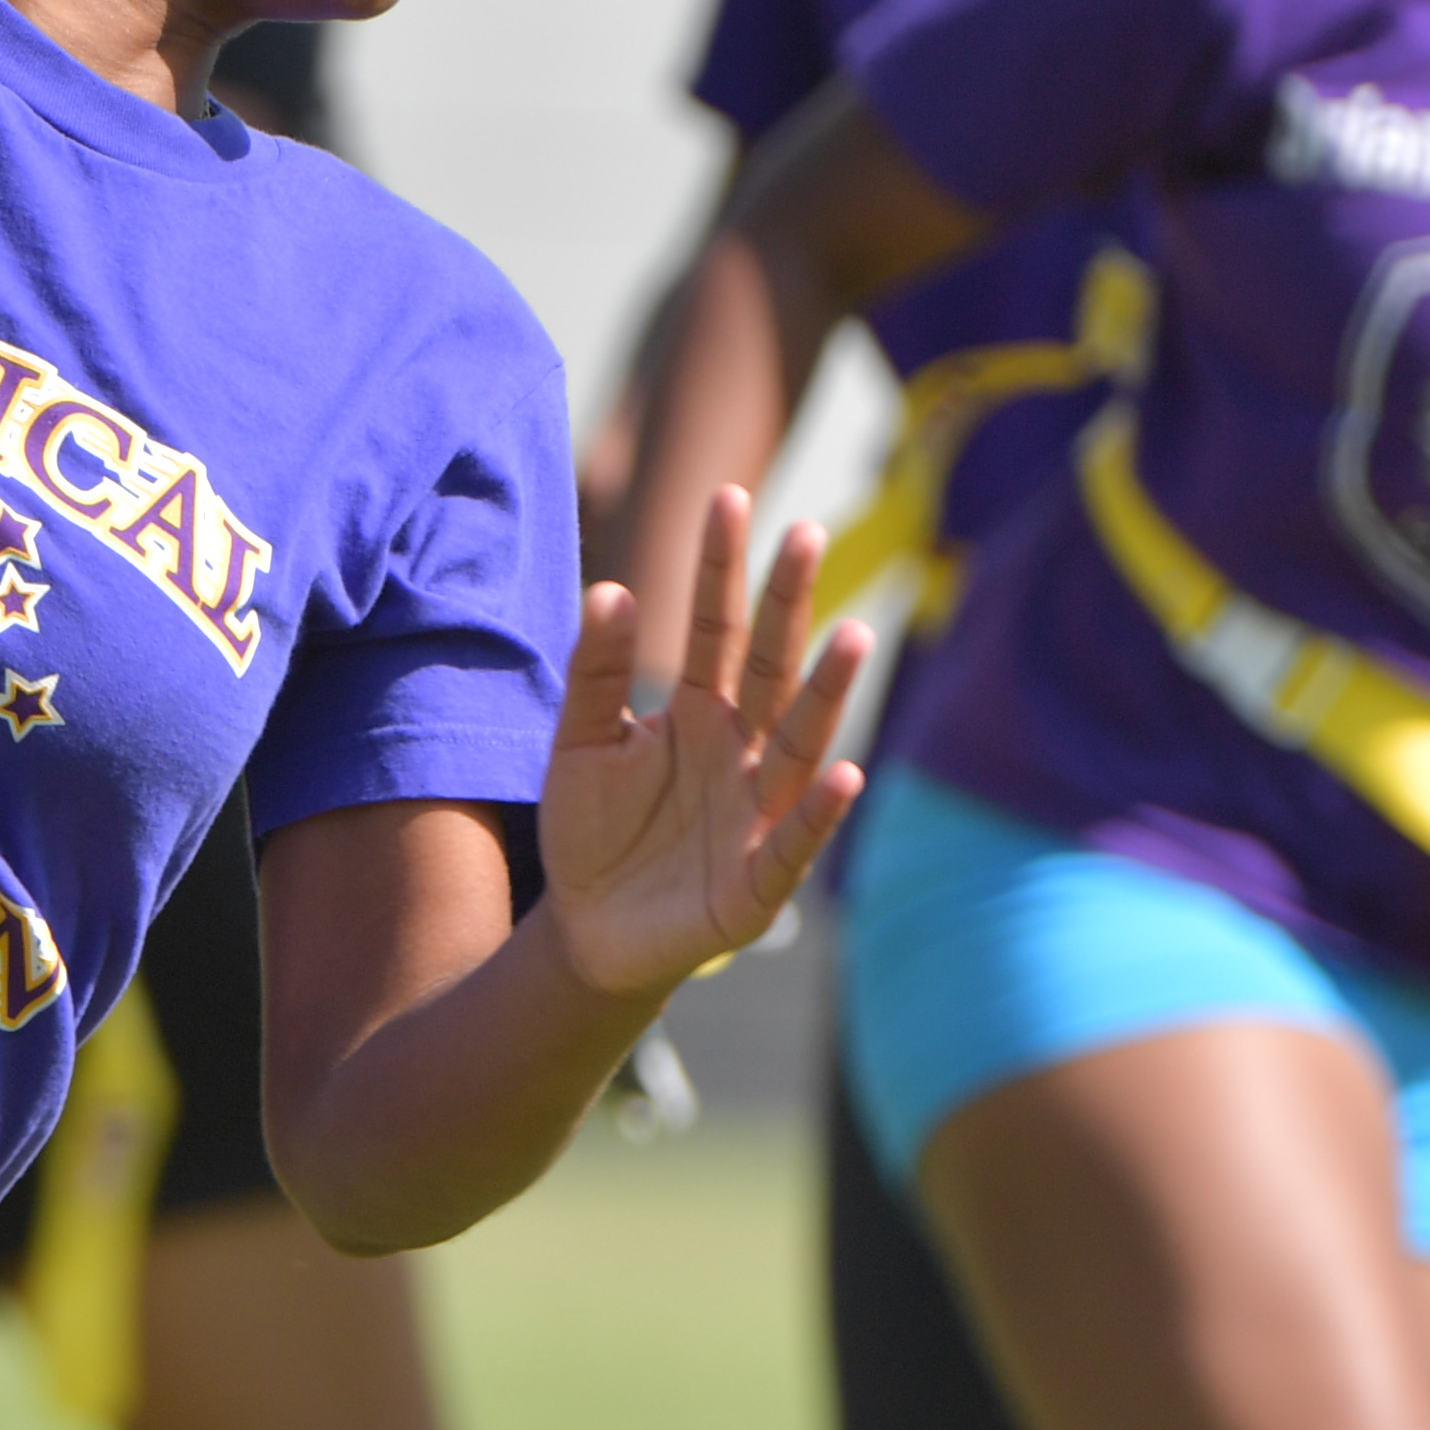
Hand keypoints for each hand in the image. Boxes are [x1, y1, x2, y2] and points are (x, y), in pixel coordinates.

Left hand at [533, 486, 870, 1003]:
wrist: (585, 932)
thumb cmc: (593, 830)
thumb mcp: (579, 743)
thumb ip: (594, 674)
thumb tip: (609, 588)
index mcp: (699, 712)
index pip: (715, 627)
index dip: (720, 568)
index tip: (727, 497)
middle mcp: (740, 751)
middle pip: (770, 668)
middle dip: (789, 605)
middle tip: (806, 532)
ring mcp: (756, 813)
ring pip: (799, 744)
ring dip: (826, 694)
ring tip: (850, 635)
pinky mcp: (757, 882)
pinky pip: (793, 842)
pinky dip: (819, 812)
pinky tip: (845, 773)